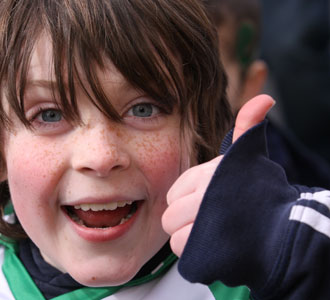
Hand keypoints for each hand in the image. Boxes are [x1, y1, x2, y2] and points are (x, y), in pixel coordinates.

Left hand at [162, 95, 274, 255]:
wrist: (288, 233)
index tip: (208, 203)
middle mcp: (204, 197)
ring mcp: (204, 226)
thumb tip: (265, 99)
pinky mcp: (205, 252)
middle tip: (210, 222)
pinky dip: (197, 256)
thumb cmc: (264, 194)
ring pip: (175, 237)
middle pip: (170, 217)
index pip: (173, 195)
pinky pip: (184, 255)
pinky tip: (215, 250)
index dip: (187, 202)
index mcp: (207, 175)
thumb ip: (246, 129)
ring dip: (191, 240)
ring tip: (215, 236)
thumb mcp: (251, 158)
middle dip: (186, 222)